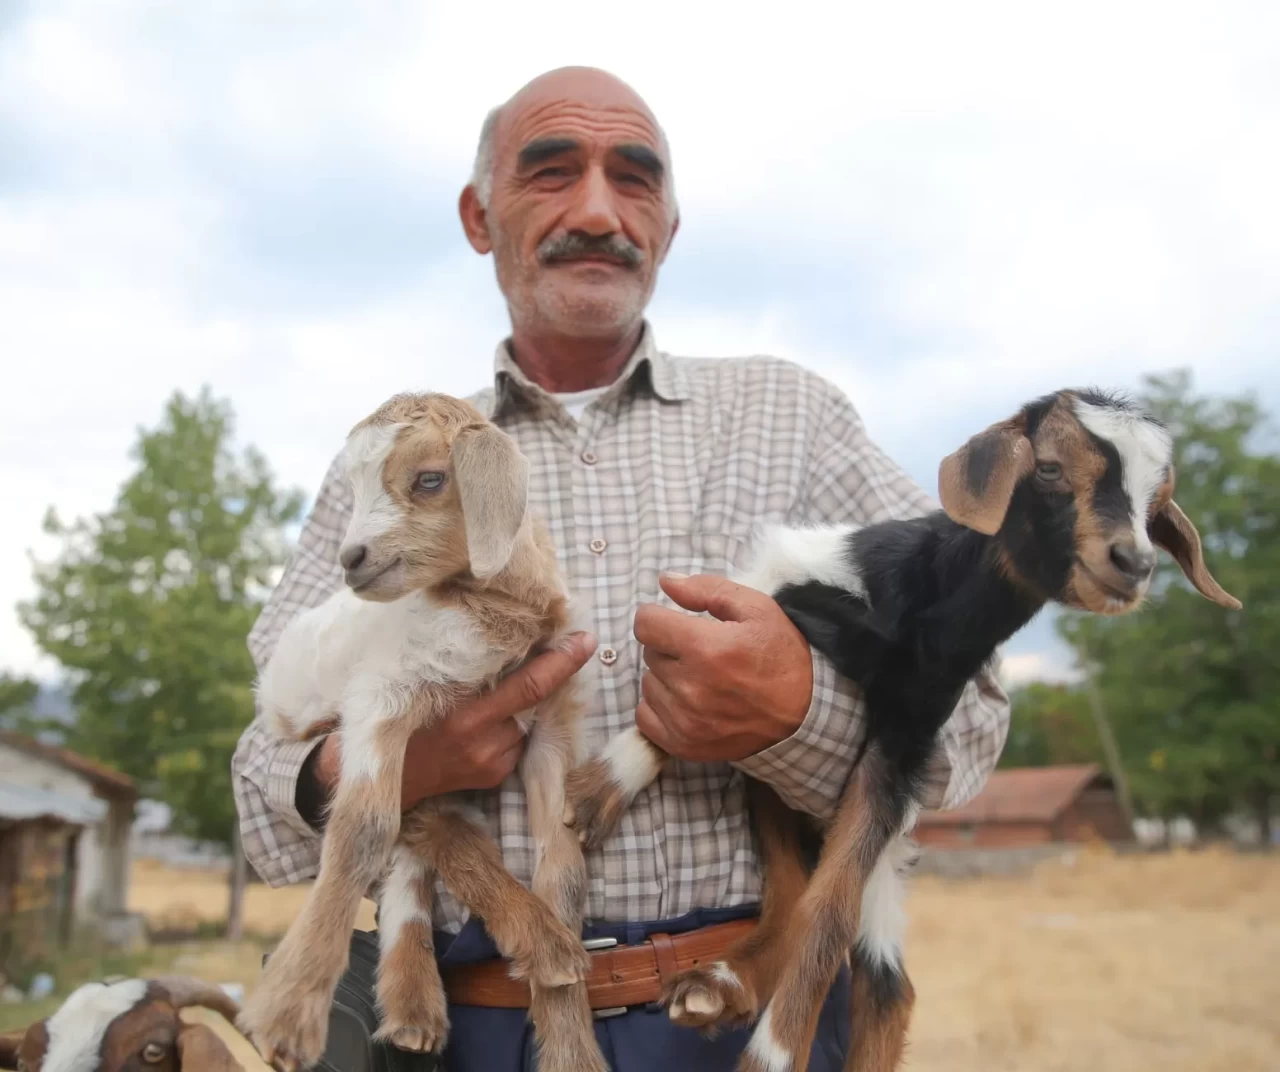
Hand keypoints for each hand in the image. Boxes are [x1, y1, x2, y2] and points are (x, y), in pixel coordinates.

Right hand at [310, 631, 597, 810]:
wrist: (375, 780)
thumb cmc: (394, 718)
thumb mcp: (421, 687)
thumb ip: (461, 669)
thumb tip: (502, 638)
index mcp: (463, 717)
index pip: (529, 686)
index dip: (561, 662)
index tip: (585, 639)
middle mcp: (483, 742)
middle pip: (533, 701)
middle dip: (547, 674)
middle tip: (559, 646)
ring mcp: (491, 763)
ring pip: (525, 721)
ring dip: (521, 705)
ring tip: (487, 697)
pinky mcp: (493, 777)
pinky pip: (516, 742)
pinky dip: (510, 728)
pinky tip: (484, 726)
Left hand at [633, 573, 812, 762]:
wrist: (805, 715)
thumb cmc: (781, 656)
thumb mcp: (757, 609)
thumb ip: (707, 589)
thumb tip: (665, 580)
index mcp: (705, 648)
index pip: (645, 624)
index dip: (659, 617)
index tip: (675, 623)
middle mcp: (690, 687)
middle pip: (649, 653)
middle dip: (669, 647)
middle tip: (701, 652)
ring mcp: (685, 720)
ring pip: (648, 683)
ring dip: (666, 677)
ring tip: (701, 678)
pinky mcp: (683, 744)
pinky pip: (645, 716)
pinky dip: (660, 707)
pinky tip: (688, 702)